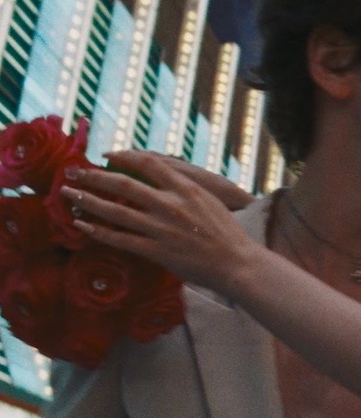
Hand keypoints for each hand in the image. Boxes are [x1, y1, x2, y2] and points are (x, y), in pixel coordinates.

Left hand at [60, 150, 257, 293]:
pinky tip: (82, 226)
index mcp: (187, 189)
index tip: (106, 155)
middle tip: (73, 172)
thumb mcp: (209, 200)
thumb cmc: (226, 232)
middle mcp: (171, 205)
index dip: (124, 156)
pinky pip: (120, 239)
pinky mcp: (156, 251)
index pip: (148, 164)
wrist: (236, 262)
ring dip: (88, 202)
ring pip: (116, 212)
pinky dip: (98, 232)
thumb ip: (184, 188)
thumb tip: (161, 177)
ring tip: (68, 195)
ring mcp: (161, 229)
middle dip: (94, 176)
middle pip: (123, 185)